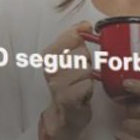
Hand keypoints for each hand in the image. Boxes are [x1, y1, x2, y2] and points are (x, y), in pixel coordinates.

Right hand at [39, 21, 97, 139]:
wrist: (65, 115)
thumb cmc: (70, 84)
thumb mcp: (71, 57)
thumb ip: (76, 37)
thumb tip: (85, 24)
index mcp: (49, 55)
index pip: (72, 36)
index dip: (81, 43)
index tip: (79, 51)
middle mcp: (50, 69)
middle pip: (83, 53)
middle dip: (87, 63)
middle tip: (81, 74)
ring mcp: (57, 84)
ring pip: (86, 69)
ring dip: (89, 78)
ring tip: (82, 84)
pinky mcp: (67, 98)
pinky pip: (88, 85)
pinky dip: (89, 89)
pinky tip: (83, 94)